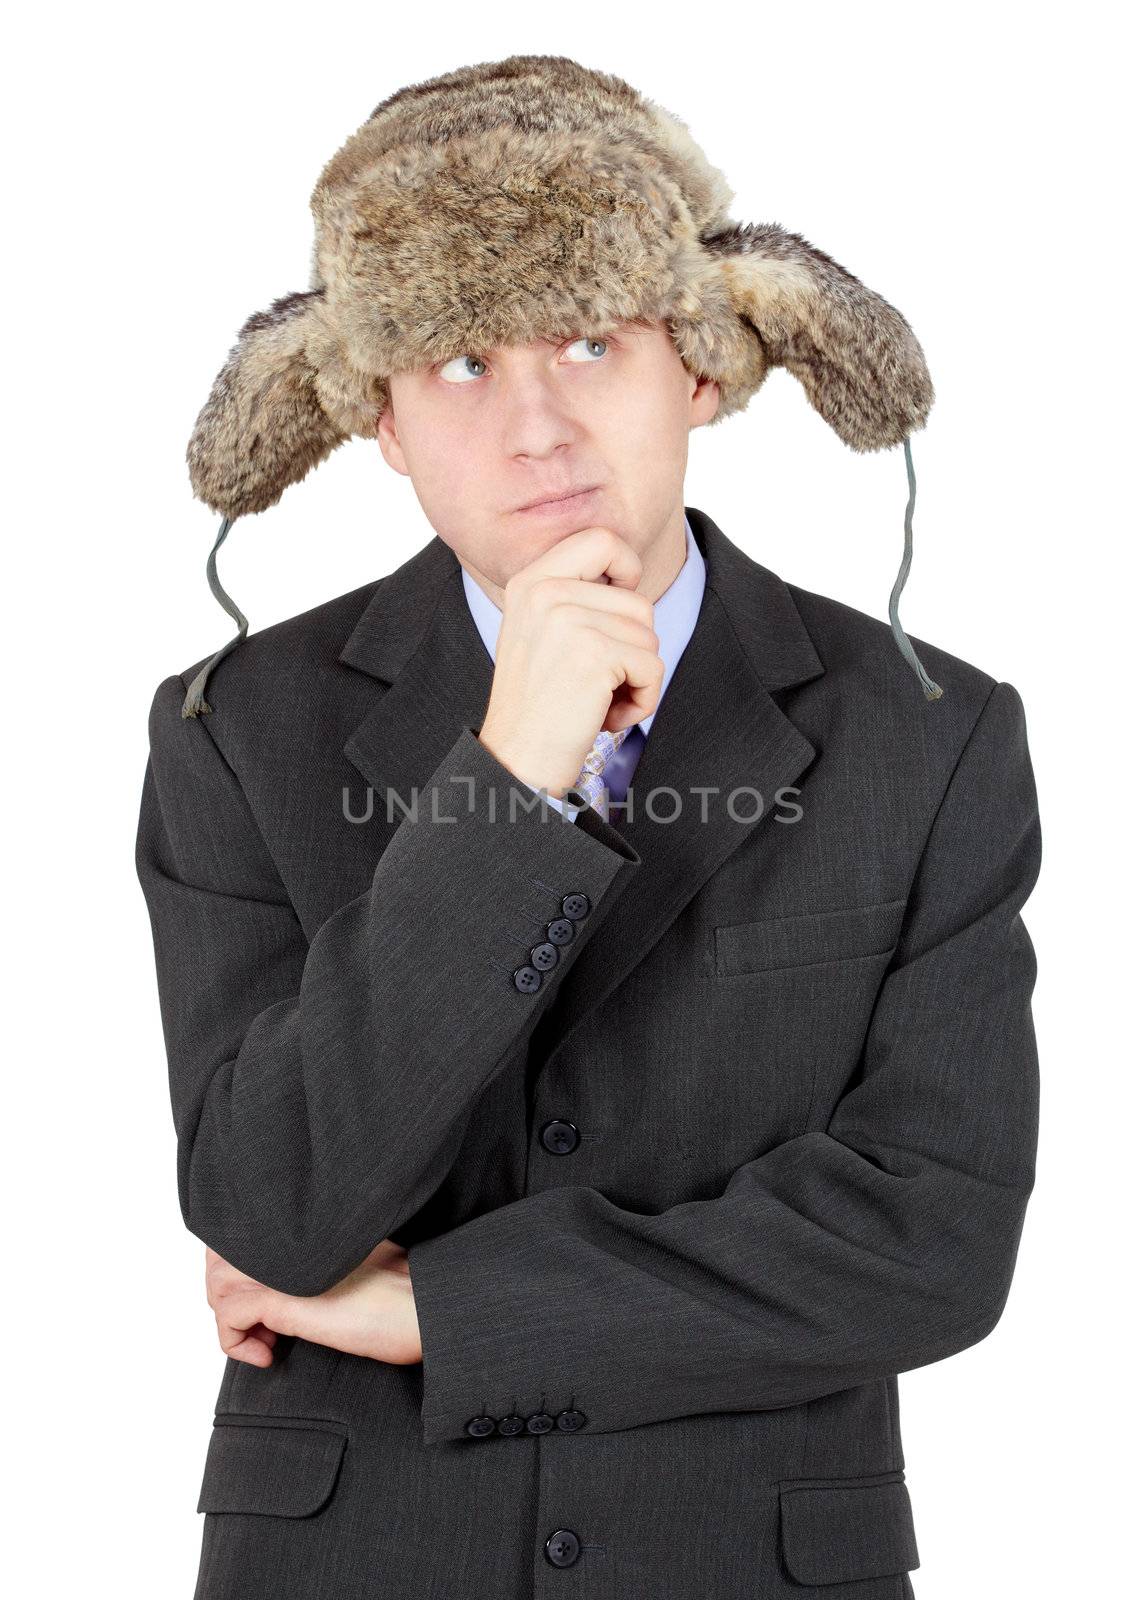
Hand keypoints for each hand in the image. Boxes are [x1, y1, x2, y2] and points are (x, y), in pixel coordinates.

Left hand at [205, 1239, 421, 1366]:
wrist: (427, 1305)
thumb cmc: (403, 1292)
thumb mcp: (351, 1263)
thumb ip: (318, 1259)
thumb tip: (291, 1280)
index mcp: (305, 1229)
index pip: (243, 1232)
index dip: (236, 1266)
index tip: (261, 1306)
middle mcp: (288, 1242)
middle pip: (220, 1255)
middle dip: (226, 1294)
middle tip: (257, 1326)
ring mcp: (282, 1270)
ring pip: (217, 1284)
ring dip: (231, 1318)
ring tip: (265, 1340)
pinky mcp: (284, 1301)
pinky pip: (228, 1315)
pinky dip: (235, 1342)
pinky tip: (269, 1354)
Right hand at [478, 525, 662, 797]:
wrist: (515, 758)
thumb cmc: (537, 704)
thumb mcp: (540, 632)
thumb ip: (573, 597)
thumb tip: (628, 578)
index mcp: (530, 580)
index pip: (601, 539)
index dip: (626, 568)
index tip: (618, 608)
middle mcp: (546, 592)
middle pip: (637, 600)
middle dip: (632, 647)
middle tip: (597, 679)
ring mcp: (568, 620)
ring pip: (649, 636)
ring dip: (636, 677)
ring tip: (597, 700)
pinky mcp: (594, 654)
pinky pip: (653, 668)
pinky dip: (642, 700)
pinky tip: (606, 717)